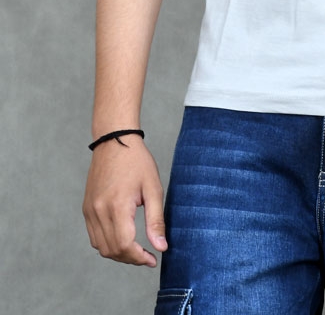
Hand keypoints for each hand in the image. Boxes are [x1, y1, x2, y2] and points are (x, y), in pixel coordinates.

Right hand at [82, 135, 167, 265]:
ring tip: (137, 249)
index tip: (153, 259)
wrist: (115, 141)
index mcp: (116, 206)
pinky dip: (107, 243)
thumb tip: (161, 247)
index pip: (124, 246)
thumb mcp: (153, 188)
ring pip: (101, 247)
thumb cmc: (137, 162)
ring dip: (118, 253)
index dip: (138, 258)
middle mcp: (98, 211)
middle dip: (131, 258)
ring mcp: (90, 210)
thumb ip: (156, 220)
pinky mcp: (86, 208)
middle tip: (148, 256)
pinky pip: (94, 236)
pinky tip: (123, 238)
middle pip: (111, 250)